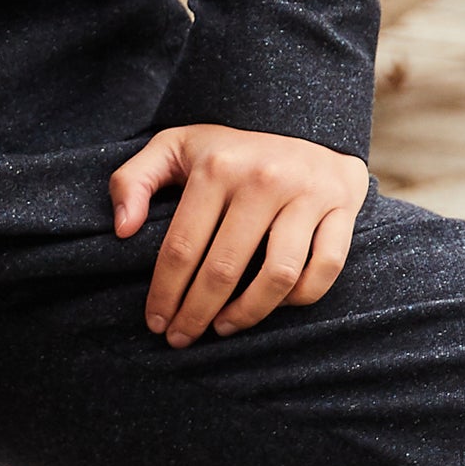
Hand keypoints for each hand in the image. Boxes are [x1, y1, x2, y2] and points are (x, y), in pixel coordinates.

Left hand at [111, 125, 368, 346]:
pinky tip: (273, 308)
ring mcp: (307, 195)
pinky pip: (324, 271)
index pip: (182, 247)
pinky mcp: (341, 211)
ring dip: (247, 315)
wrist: (310, 126)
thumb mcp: (176, 147)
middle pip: (224, 270)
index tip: (156, 323)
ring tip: (223, 328)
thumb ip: (134, 180)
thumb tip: (122, 230)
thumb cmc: (234, 150)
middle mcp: (264, 179)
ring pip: (278, 277)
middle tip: (182, 339)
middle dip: (196, 314)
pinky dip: (299, 299)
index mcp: (218, 167)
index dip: (165, 293)